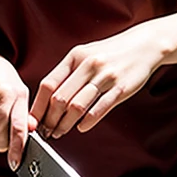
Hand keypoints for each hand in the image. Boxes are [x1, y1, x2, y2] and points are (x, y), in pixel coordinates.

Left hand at [30, 27, 164, 137]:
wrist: (143, 45)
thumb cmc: (111, 53)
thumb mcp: (85, 54)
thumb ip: (68, 73)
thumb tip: (47, 98)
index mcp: (75, 56)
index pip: (48, 84)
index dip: (38, 106)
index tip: (32, 120)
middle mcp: (88, 65)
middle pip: (60, 98)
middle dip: (49, 120)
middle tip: (45, 131)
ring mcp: (105, 77)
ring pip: (77, 106)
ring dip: (65, 124)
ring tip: (60, 132)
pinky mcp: (121, 88)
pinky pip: (100, 109)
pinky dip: (87, 122)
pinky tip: (81, 127)